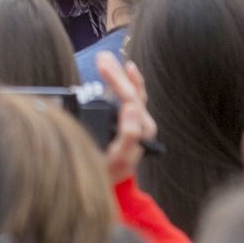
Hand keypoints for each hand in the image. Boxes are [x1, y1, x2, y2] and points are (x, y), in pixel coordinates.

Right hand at [98, 53, 155, 185]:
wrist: (112, 184)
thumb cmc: (109, 172)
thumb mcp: (116, 159)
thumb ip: (128, 135)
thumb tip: (130, 108)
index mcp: (139, 133)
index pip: (130, 101)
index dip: (116, 81)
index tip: (101, 66)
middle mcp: (143, 126)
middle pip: (131, 94)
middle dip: (116, 74)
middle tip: (101, 57)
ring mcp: (139, 122)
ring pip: (133, 92)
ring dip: (120, 74)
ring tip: (106, 58)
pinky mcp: (133, 120)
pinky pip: (134, 96)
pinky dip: (130, 80)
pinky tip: (127, 68)